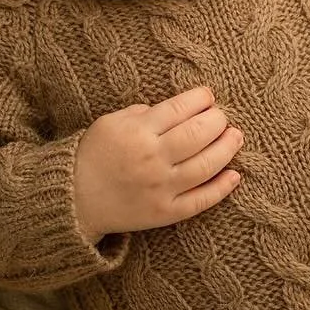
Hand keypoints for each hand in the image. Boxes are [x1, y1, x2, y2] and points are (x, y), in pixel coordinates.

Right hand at [72, 85, 242, 242]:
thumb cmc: (93, 153)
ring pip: (206, 165)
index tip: (208, 96)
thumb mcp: (111, 121)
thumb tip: (178, 111)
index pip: (181, 108)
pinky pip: (200, 200)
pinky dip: (222, 188)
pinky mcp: (165, 213)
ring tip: (236, 137)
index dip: (201, 99)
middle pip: (199, 134)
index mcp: (139, 131)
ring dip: (227, 148)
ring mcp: (161, 187)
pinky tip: (235, 175)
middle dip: (217, 120)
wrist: (74, 199)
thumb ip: (144, 112)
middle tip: (222, 116)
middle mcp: (153, 158)